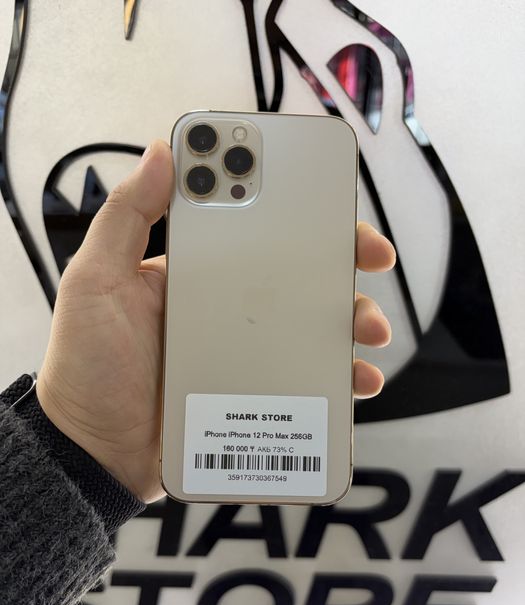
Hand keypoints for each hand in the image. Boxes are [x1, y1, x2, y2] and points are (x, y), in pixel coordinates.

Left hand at [36, 140, 395, 502]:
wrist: (95, 453)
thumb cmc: (87, 367)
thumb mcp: (95, 282)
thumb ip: (125, 217)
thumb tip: (162, 151)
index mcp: (193, 274)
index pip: (251, 228)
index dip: (290, 207)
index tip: (325, 196)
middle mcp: (225, 307)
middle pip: (296, 275)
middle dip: (340, 261)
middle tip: (372, 256)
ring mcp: (244, 351)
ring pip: (311, 326)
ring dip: (351, 319)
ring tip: (369, 329)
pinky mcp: (255, 392)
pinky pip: (307, 379)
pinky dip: (338, 377)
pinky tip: (355, 379)